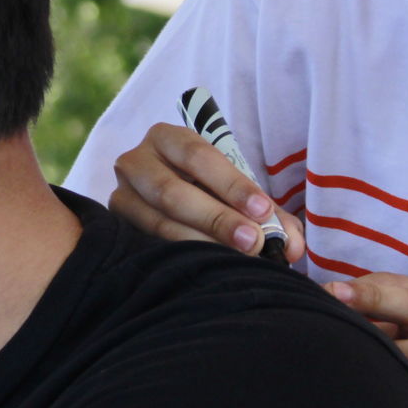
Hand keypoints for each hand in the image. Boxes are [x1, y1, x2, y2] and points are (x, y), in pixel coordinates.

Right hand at [107, 122, 304, 260]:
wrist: (170, 201)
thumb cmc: (210, 193)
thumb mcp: (237, 193)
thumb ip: (270, 216)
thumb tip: (292, 247)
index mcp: (167, 138)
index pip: (197, 155)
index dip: (231, 183)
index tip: (263, 210)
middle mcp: (135, 161)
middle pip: (171, 190)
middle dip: (216, 218)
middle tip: (253, 242)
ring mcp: (120, 195)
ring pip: (155, 221)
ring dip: (198, 243)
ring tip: (234, 261)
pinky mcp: (115, 226)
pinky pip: (142, 244)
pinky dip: (175, 257)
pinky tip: (203, 269)